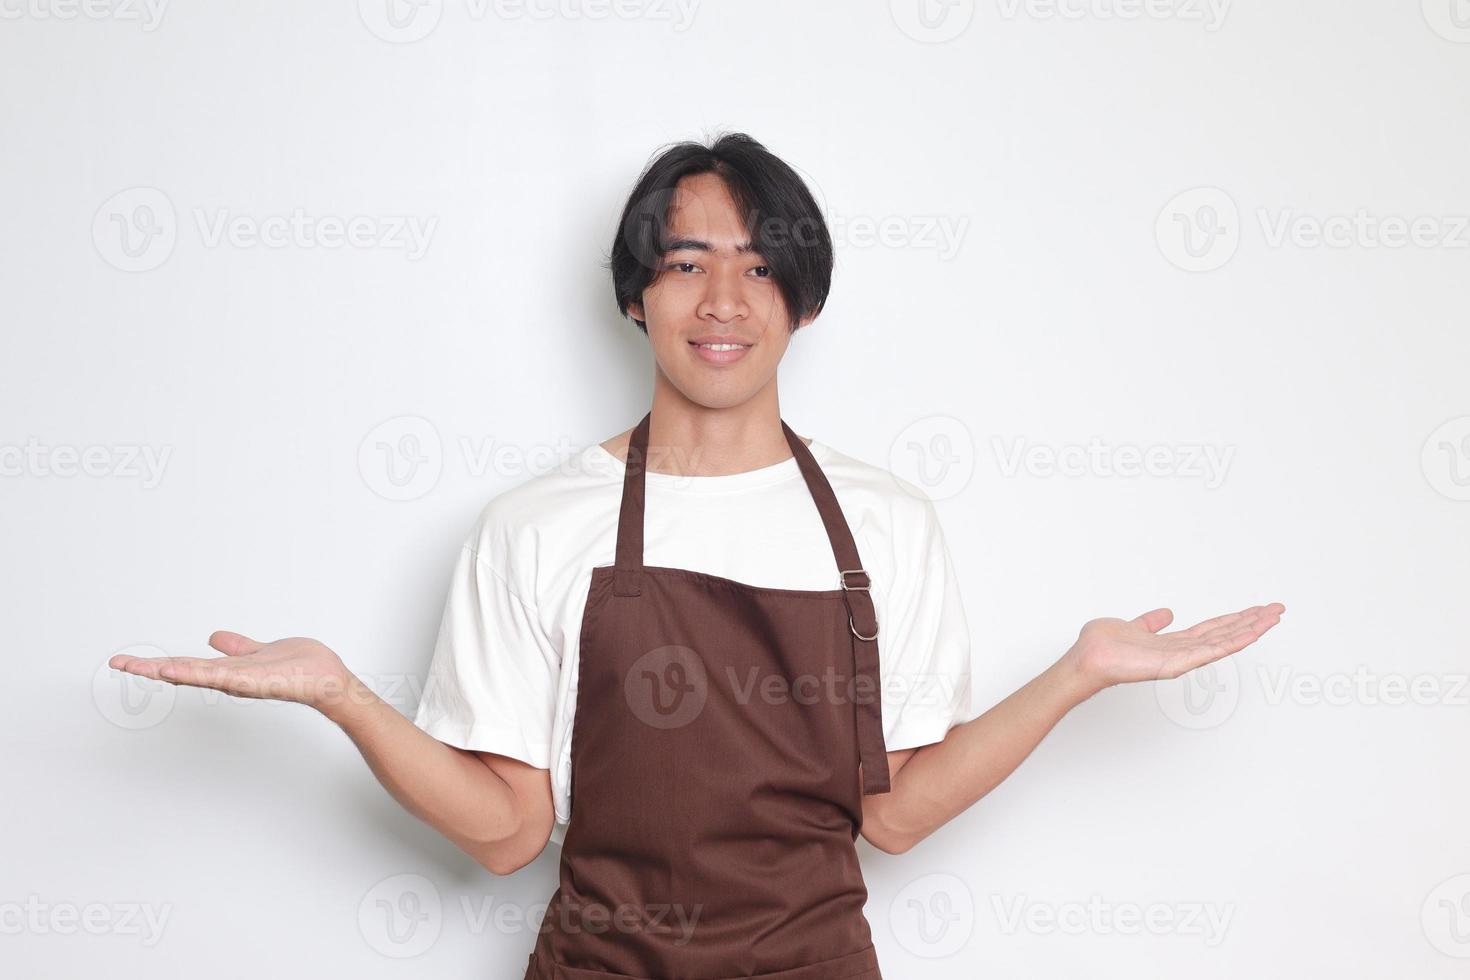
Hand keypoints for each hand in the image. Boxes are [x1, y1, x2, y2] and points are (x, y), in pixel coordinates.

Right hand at [108, 631, 363, 720]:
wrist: (330, 680)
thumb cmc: (302, 668)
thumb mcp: (260, 651)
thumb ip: (237, 647)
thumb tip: (213, 638)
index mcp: (229, 670)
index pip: (187, 666)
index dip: (157, 664)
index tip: (126, 661)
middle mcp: (231, 679)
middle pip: (184, 672)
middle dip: (150, 669)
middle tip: (117, 662)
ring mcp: (242, 681)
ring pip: (198, 674)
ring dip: (167, 670)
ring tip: (137, 666)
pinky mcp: (257, 681)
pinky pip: (224, 676)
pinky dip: (200, 673)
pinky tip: (178, 670)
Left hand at [1064, 602, 1285, 693]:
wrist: (1087, 658)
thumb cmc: (1102, 647)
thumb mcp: (1133, 626)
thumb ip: (1150, 622)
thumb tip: (1166, 613)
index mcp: (1173, 643)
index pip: (1212, 629)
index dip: (1235, 619)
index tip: (1257, 609)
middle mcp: (1181, 651)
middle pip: (1225, 634)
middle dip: (1252, 622)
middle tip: (1278, 610)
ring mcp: (1181, 659)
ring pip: (1224, 642)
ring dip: (1250, 630)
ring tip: (1274, 617)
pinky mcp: (1176, 664)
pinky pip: (1210, 652)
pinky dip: (1233, 642)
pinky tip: (1252, 632)